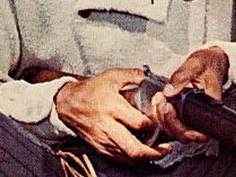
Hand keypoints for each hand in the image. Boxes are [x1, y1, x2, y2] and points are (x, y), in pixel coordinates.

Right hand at [55, 68, 171, 161]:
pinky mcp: (100, 148)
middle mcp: (108, 127)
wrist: (68, 103)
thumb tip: (153, 78)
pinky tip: (141, 151)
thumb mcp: (111, 76)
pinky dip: (134, 158)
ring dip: (146, 156)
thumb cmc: (90, 90)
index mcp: (112, 107)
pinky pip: (121, 159)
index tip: (161, 122)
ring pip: (129, 158)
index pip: (139, 123)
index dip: (154, 125)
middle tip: (167, 148)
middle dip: (154, 152)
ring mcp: (103, 140)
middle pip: (134, 149)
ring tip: (158, 149)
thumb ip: (134, 75)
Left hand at [150, 46, 228, 141]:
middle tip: (160, 100)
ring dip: (161, 117)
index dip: (182, 129)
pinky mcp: (183, 112)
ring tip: (158, 98)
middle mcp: (201, 117)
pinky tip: (158, 99)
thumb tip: (168, 91)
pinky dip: (161, 113)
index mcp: (210, 108)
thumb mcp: (196, 64)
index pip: (199, 134)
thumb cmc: (208, 62)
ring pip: (174, 130)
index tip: (171, 110)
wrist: (210, 59)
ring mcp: (191, 116)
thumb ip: (182, 76)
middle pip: (182, 134)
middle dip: (167, 120)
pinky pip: (170, 120)